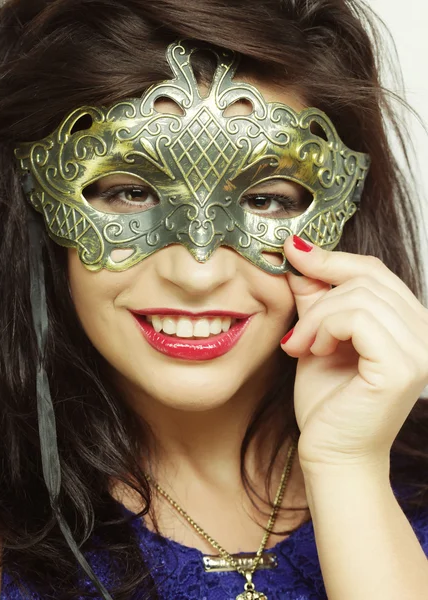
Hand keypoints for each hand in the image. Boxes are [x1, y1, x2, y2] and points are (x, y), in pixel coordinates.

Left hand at [281, 235, 427, 472]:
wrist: (330, 453)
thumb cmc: (327, 403)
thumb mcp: (317, 337)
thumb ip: (316, 299)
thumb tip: (300, 254)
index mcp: (408, 324)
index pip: (374, 271)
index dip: (332, 258)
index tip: (294, 251)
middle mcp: (424, 333)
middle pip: (366, 278)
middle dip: (318, 298)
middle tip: (296, 334)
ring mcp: (420, 349)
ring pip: (359, 296)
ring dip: (317, 318)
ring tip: (302, 346)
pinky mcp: (403, 366)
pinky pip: (358, 318)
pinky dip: (326, 328)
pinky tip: (315, 351)